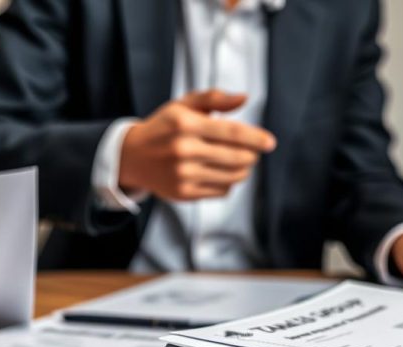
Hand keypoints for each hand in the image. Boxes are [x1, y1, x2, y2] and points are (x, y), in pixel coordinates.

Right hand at [119, 90, 276, 200]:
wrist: (132, 156)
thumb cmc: (164, 127)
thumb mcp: (183, 105)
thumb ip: (214, 99)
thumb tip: (244, 98)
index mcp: (185, 124)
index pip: (231, 132)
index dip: (255, 138)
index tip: (270, 142)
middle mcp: (183, 150)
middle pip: (236, 157)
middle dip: (251, 154)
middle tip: (252, 151)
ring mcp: (183, 174)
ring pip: (232, 176)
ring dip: (244, 169)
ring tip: (240, 161)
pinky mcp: (184, 193)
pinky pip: (222, 190)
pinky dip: (229, 182)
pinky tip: (222, 172)